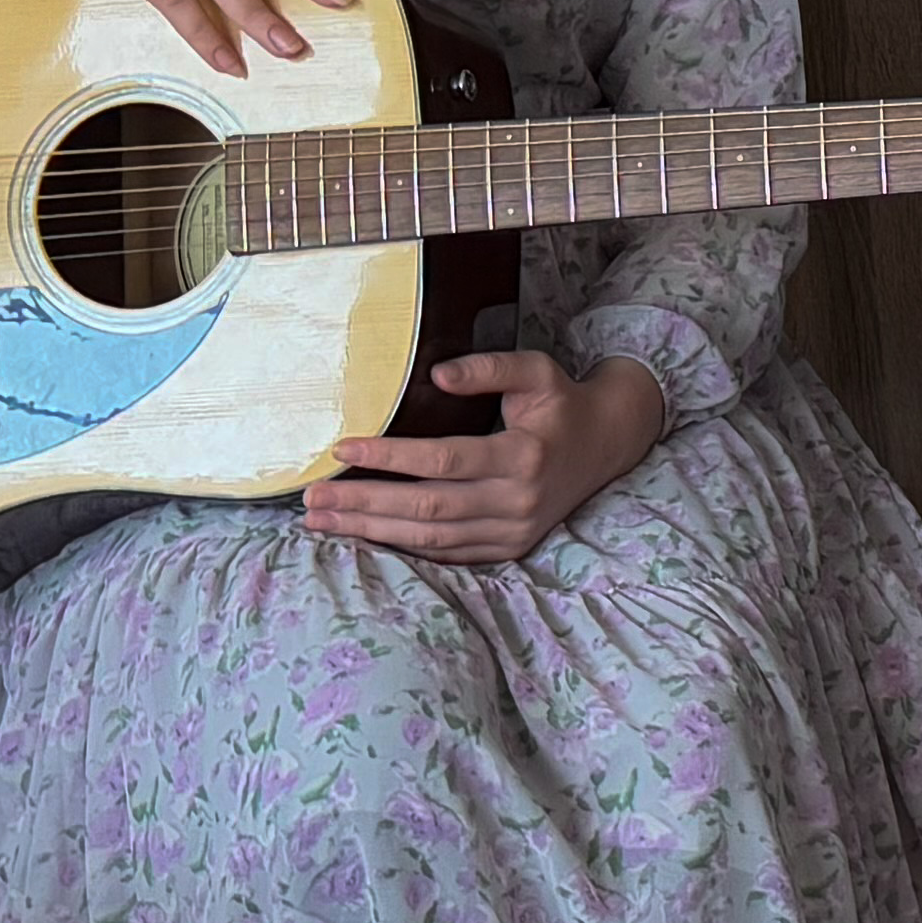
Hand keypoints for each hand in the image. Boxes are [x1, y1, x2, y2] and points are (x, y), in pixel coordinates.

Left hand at [304, 352, 667, 566]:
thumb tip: (437, 373)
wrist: (607, 444)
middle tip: (314, 499)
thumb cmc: (562, 402)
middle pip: (427, 508)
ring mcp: (513, 532)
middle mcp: (518, 501)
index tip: (342, 449)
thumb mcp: (536, 370)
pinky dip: (403, 548)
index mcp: (523, 456)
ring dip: (372, 531)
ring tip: (325, 521)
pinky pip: (448, 554)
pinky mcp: (509, 548)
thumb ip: (489, 368)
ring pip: (431, 538)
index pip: (443, 460)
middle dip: (364, 504)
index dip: (389, 457)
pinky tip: (365, 536)